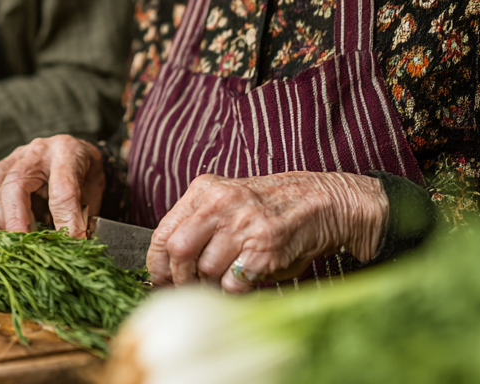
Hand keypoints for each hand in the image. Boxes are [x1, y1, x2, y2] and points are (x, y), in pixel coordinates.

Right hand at [0, 135, 103, 237]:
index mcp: (68, 153)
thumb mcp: (93, 195)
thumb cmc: (84, 177)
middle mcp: (37, 151)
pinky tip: (1, 229)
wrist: (76, 155)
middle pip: (16, 182)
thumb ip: (82, 219)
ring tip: (13, 241)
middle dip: (17, 219)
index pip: (63, 189)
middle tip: (23, 245)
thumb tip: (74, 248)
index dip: (65, 220)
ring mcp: (13, 157)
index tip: (70, 242)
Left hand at [148, 171, 386, 291]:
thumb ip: (199, 222)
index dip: (156, 263)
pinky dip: (235, 289)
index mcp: (205, 190)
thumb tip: (168, 265)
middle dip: (179, 277)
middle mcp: (221, 204)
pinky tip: (246, 277)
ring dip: (212, 283)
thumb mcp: (229, 199)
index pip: (163, 232)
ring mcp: (243, 227)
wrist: (323, 202)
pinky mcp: (264, 250)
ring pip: (206, 271)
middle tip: (188, 286)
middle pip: (178, 251)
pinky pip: (234, 284)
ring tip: (226, 277)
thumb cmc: (272, 206)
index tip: (159, 278)